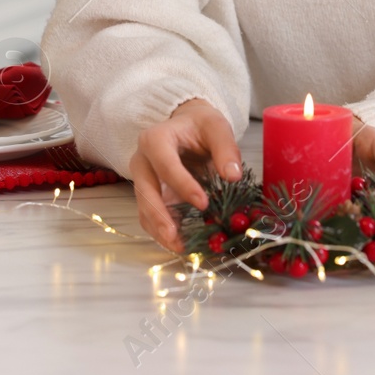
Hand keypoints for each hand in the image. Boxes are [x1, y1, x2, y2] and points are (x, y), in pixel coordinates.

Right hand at [128, 98, 241, 251]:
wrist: (187, 126)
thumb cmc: (200, 126)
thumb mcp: (216, 127)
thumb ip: (226, 149)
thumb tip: (233, 176)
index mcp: (155, 139)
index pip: (165, 164)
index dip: (182, 184)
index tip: (203, 203)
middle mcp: (142, 160)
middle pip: (146, 190)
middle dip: (159, 216)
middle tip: (176, 238)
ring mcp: (143, 180)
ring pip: (143, 209)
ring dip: (159, 230)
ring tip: (180, 247)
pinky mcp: (150, 197)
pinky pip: (150, 217)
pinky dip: (163, 232)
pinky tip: (181, 243)